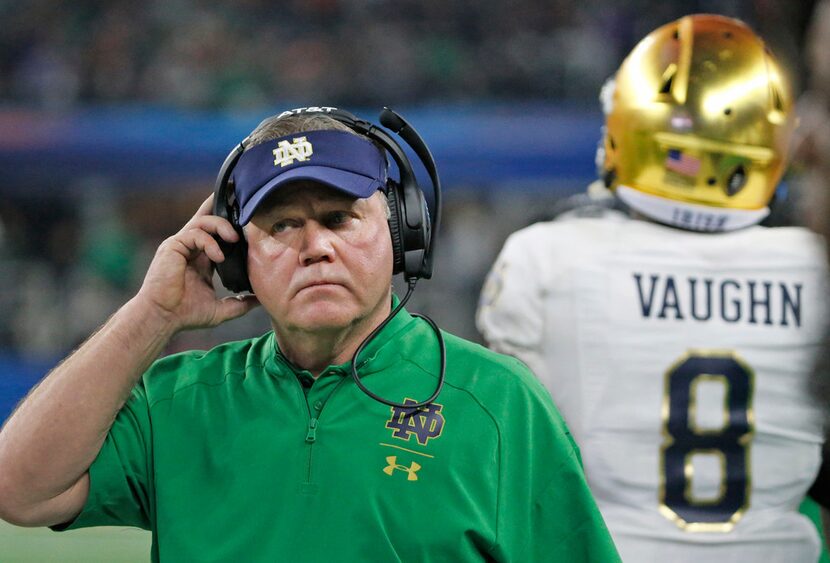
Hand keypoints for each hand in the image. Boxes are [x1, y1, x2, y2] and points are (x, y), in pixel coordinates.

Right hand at [135, 195, 258, 332]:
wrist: (162, 318)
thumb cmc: (185, 314)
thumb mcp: (220, 309)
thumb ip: (240, 303)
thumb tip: (260, 301)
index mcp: (202, 258)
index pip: (217, 234)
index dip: (231, 225)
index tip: (250, 223)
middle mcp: (191, 248)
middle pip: (207, 218)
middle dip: (225, 210)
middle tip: (244, 216)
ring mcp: (180, 245)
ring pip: (202, 221)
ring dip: (221, 226)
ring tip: (234, 239)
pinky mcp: (172, 246)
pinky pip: (194, 234)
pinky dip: (209, 242)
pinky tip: (219, 257)